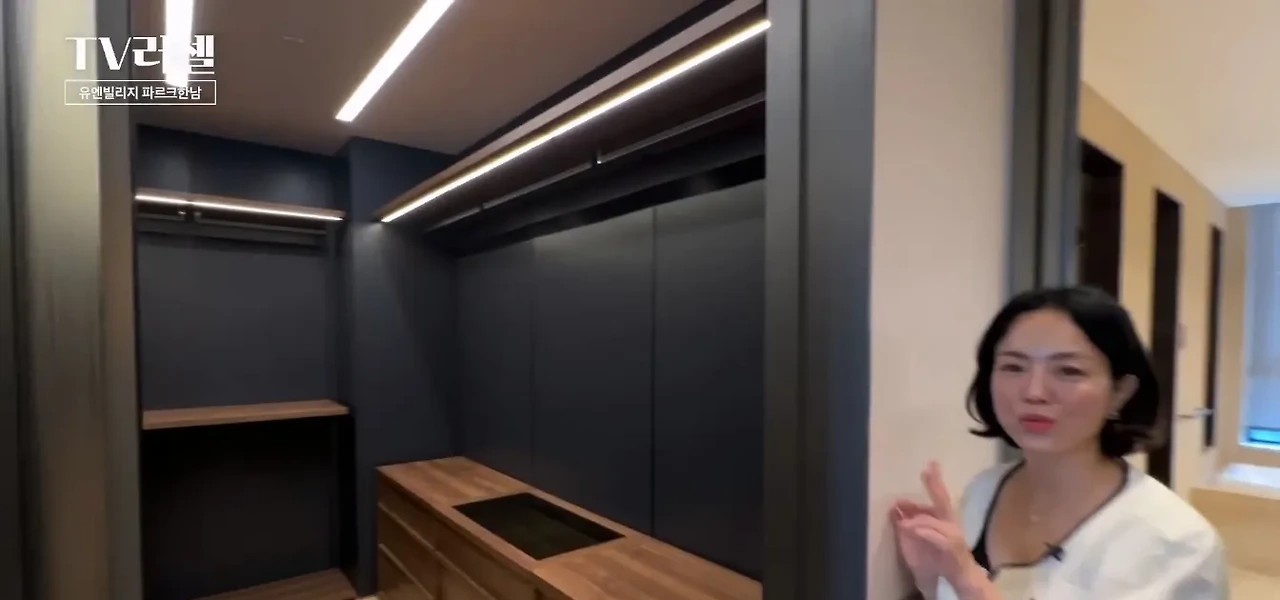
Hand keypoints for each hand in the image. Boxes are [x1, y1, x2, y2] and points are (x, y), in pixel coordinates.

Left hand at [891, 462, 991, 598]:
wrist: (957, 580)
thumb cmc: (938, 560)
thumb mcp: (918, 541)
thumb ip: (908, 524)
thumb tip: (896, 508)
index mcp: (943, 520)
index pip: (939, 497)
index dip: (935, 481)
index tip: (930, 465)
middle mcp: (951, 523)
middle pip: (943, 500)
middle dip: (935, 484)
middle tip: (928, 470)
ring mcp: (953, 535)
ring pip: (933, 520)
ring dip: (916, 518)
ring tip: (903, 522)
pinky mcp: (951, 547)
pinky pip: (935, 536)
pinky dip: (923, 531)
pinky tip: (911, 527)